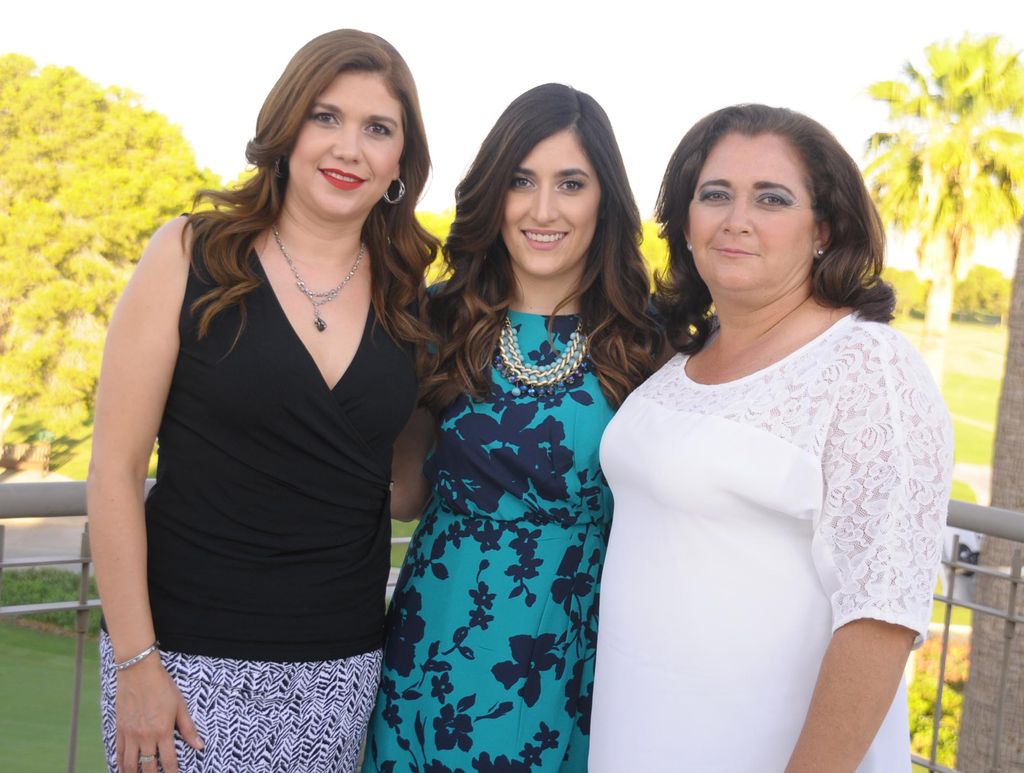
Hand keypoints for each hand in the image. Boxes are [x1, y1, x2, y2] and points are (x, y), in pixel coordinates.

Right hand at [114, 655, 203, 771]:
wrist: (138, 671)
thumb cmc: (163, 686)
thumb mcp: (180, 705)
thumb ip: (188, 728)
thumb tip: (199, 746)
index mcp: (163, 731)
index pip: (168, 761)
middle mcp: (145, 736)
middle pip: (148, 767)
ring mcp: (130, 734)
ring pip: (130, 764)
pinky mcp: (119, 729)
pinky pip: (119, 752)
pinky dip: (120, 764)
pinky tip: (123, 770)